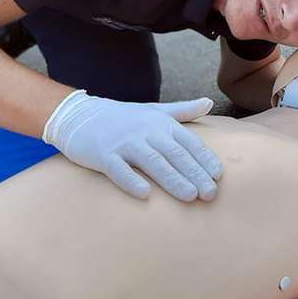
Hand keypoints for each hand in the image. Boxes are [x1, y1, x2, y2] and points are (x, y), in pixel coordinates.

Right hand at [43, 91, 221, 201]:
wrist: (79, 115)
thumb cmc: (122, 118)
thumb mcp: (154, 111)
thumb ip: (182, 111)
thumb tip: (209, 102)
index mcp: (160, 123)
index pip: (188, 142)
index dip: (204, 159)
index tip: (218, 177)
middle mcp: (145, 131)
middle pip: (175, 154)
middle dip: (195, 173)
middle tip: (210, 194)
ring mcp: (124, 143)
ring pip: (152, 162)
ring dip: (172, 178)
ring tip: (190, 196)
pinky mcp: (103, 155)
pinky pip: (119, 169)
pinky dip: (131, 180)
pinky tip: (145, 194)